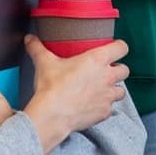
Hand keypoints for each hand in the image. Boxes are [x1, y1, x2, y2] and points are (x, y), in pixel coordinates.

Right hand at [21, 36, 128, 153]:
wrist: (52, 115)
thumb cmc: (52, 88)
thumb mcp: (44, 63)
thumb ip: (38, 48)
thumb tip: (30, 39)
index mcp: (97, 60)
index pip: (121, 48)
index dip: (119, 47)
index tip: (114, 49)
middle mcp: (107, 77)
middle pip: (125, 70)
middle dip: (117, 70)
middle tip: (105, 72)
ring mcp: (108, 96)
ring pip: (121, 91)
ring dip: (114, 89)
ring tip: (102, 90)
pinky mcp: (105, 112)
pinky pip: (110, 108)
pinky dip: (104, 106)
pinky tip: (93, 105)